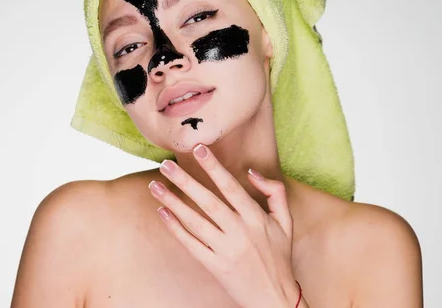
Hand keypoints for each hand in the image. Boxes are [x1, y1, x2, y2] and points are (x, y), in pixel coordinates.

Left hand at [148, 143, 302, 307]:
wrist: (274, 298)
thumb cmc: (279, 256)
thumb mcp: (286, 222)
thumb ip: (274, 192)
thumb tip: (250, 172)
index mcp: (256, 218)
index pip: (231, 187)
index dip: (214, 167)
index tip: (198, 149)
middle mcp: (240, 233)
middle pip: (208, 202)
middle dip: (185, 181)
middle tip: (165, 165)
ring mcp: (226, 251)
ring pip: (195, 222)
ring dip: (173, 202)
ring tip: (155, 186)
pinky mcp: (214, 266)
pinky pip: (191, 244)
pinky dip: (175, 229)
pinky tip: (163, 212)